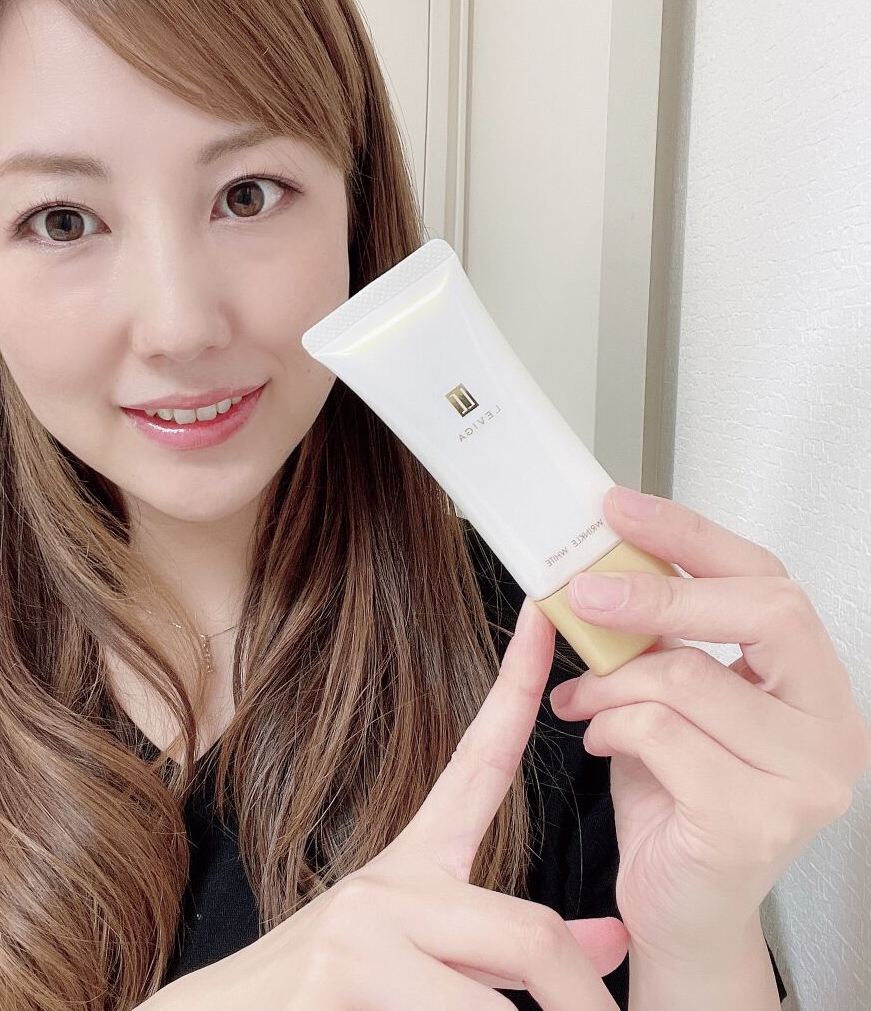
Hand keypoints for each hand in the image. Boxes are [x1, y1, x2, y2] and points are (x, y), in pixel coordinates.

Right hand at [149, 598, 628, 1009]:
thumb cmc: (336, 996)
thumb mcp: (431, 966)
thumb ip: (512, 951)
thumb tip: (614, 939)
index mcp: (415, 864)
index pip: (481, 760)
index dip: (519, 685)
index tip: (547, 612)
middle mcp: (389, 882)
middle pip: (531, 932)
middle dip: (579, 1000)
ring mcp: (359, 928)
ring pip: (496, 1006)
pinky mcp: (337, 980)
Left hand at [550, 484, 870, 965]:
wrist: (680, 909)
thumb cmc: (677, 799)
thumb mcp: (673, 701)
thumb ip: (663, 641)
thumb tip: (606, 568)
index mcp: (815, 684)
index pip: (768, 579)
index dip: (691, 536)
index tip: (621, 509)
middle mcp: (832, 727)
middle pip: (758, 611)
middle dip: (656, 595)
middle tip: (585, 594)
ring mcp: (806, 778)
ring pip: (688, 677)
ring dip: (611, 681)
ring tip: (584, 700)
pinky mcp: (756, 820)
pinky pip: (661, 734)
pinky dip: (611, 727)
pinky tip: (601, 740)